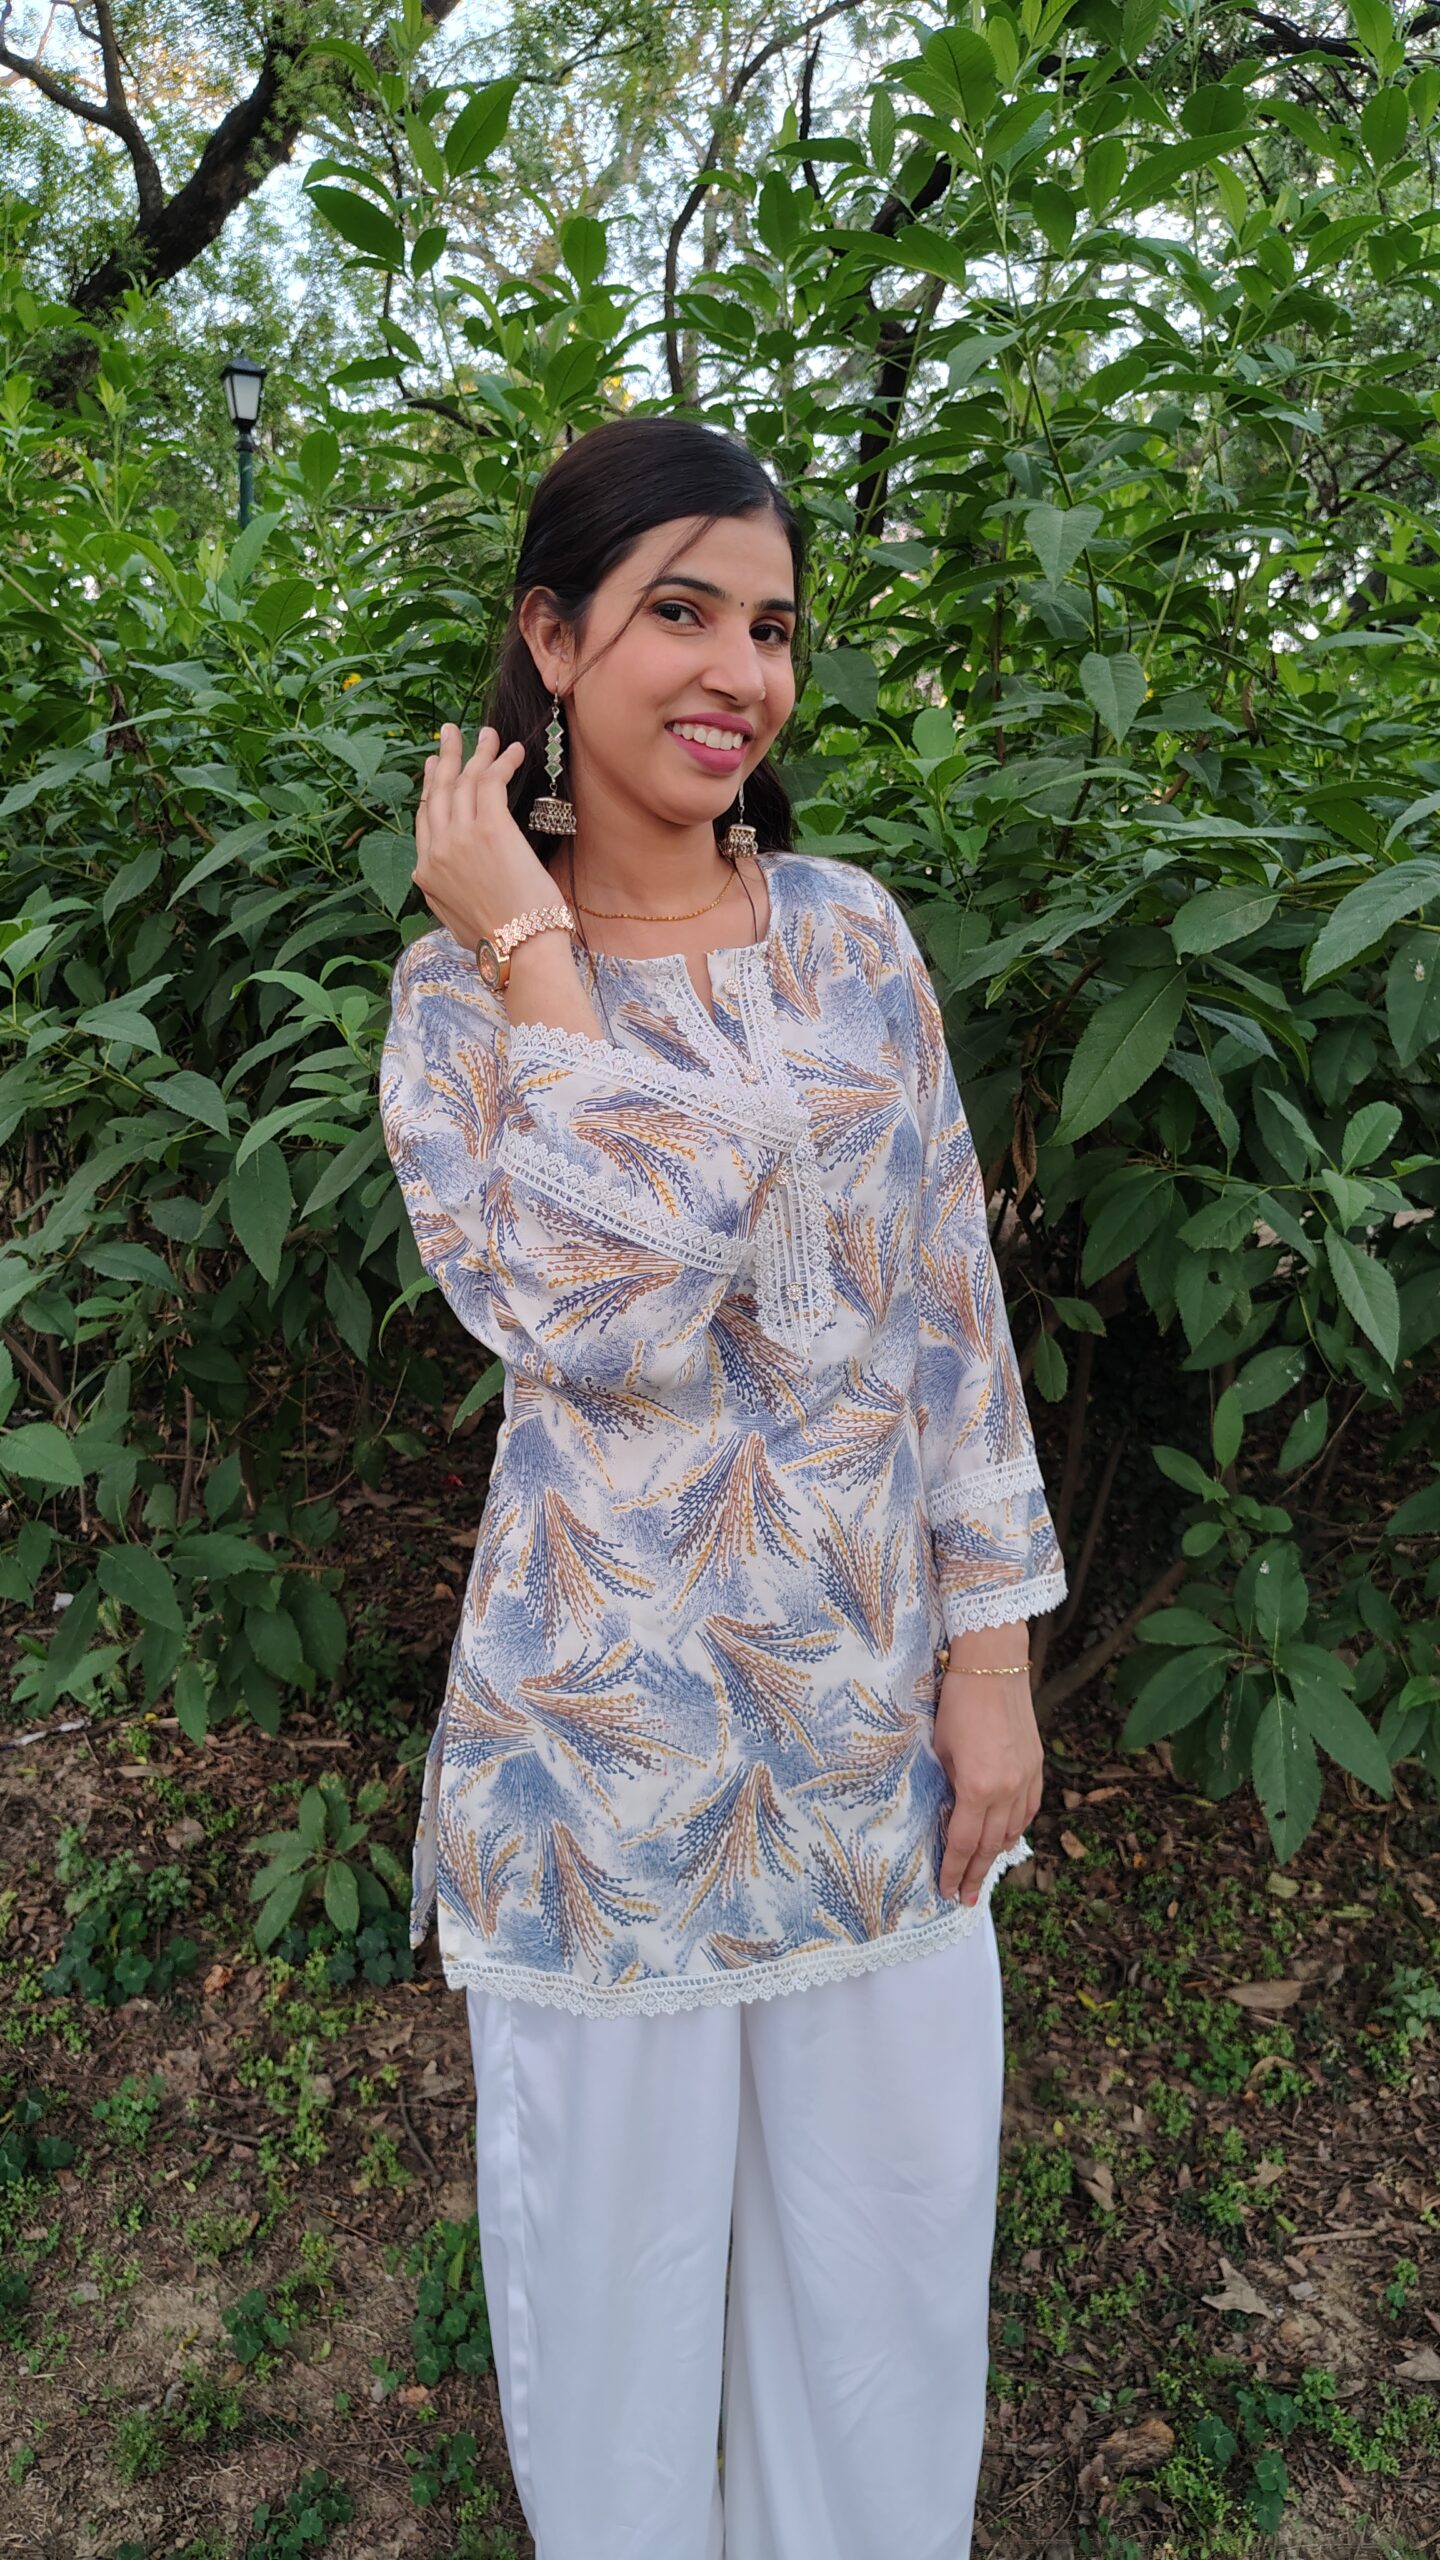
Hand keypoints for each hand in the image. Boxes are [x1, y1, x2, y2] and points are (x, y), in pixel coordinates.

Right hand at [413, 721, 558, 953]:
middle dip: (444, 757)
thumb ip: (444, 895)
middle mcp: (437, 851)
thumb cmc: (499, 942)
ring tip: (488, 733)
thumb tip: (445, 884)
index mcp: (426, 874)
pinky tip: (514, 751)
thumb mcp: (455, 921)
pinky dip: (501, 761)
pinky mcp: (490, 829)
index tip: (434, 767)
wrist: (518, 949)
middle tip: (449, 733)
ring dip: (477, 752)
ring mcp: (460, 838)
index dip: (429, 787)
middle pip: (437, 792)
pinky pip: (490, 782)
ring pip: (463, 781)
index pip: (424, 819)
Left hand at [933, 1666, 1043, 1907]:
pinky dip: (1017, 1828)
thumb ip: (948, 1785)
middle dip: (975, 1873)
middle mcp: (1006, 1790)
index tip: (947, 1891)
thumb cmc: (957, 1703)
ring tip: (982, 1872)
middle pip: (989, 1845)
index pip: (962, 1842)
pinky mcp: (1037, 1766)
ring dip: (996, 1854)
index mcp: (976, 1788)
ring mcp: (1027, 1779)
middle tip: (965, 1897)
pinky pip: (1029, 1810)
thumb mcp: (940, 1749)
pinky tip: (1008, 1837)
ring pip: (1013, 1831)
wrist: (993, 1667)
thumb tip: (949, 1810)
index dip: (953, 1870)